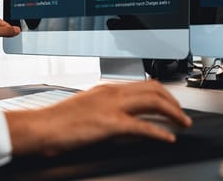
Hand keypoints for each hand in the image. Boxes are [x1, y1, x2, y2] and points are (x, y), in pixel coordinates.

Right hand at [4, 81, 191, 156]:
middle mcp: (111, 93)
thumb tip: (122, 120)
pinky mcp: (109, 124)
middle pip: (154, 89)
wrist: (39, 128)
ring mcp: (111, 107)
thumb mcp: (85, 109)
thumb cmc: (56, 123)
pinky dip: (160, 132)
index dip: (162, 94)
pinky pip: (142, 126)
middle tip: (182, 115)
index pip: (143, 84)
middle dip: (173, 101)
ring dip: (173, 113)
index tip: (171, 104)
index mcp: (106, 89)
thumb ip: (105, 110)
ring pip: (153, 102)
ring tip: (183, 124)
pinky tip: (168, 138)